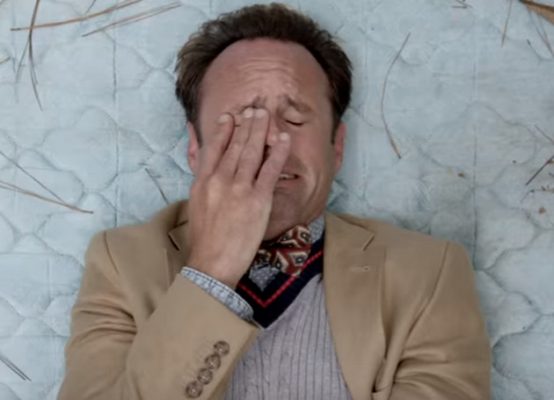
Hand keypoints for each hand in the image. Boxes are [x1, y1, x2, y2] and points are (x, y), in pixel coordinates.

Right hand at [185, 108, 290, 287]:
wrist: (212, 262)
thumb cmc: (205, 237)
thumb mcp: (195, 204)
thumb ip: (203, 182)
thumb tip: (207, 166)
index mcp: (203, 181)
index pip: (214, 148)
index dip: (223, 129)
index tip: (230, 116)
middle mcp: (220, 180)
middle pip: (235, 145)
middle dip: (246, 125)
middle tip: (254, 108)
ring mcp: (240, 189)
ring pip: (251, 152)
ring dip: (260, 131)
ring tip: (266, 115)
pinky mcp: (258, 200)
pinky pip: (270, 170)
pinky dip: (277, 152)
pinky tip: (283, 139)